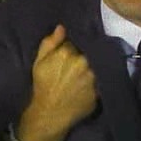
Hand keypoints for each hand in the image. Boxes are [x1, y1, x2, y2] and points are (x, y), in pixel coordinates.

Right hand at [16, 25, 97, 140]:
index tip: (72, 50)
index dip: (75, 45)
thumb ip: (49, 43)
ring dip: (94, 66)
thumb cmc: (42, 86)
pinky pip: (101, 79)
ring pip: (97, 65)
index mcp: (68, 52)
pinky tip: (91, 82)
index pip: (77, 40)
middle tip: (80, 61)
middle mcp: (84, 62)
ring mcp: (93, 77)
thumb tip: (61, 27)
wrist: (49, 113)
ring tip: (87, 71)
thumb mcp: (39, 62)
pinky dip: (98, 79)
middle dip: (86, 54)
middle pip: (89, 52)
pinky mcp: (99, 91)